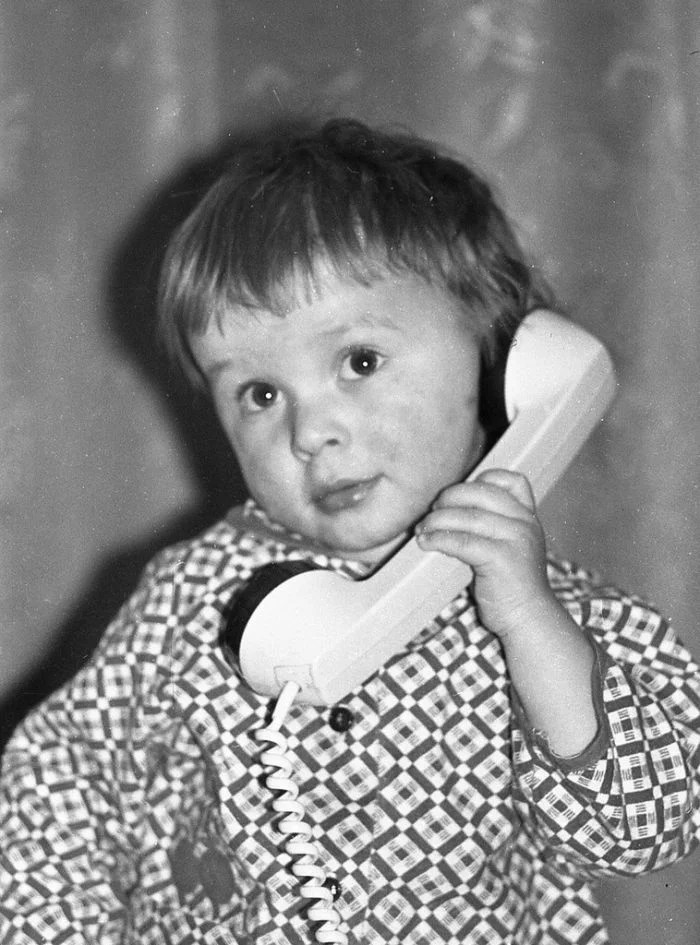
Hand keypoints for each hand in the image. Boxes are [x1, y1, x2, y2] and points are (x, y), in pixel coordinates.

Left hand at [415, 469, 555, 640]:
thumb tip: (448, 509)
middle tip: (431, 512)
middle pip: (480, 492)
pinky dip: (438, 539)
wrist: (529, 620)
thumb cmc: (512, 586)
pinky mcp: (502, 558)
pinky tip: (426, 543)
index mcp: (528, 517)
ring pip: (466, 516)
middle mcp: (525, 523)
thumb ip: (493, 526)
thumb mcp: (512, 547)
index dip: (480, 480)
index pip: (511, 480)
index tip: (457, 496)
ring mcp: (516, 539)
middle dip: (449, 498)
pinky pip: (461, 540)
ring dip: (436, 520)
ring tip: (422, 530)